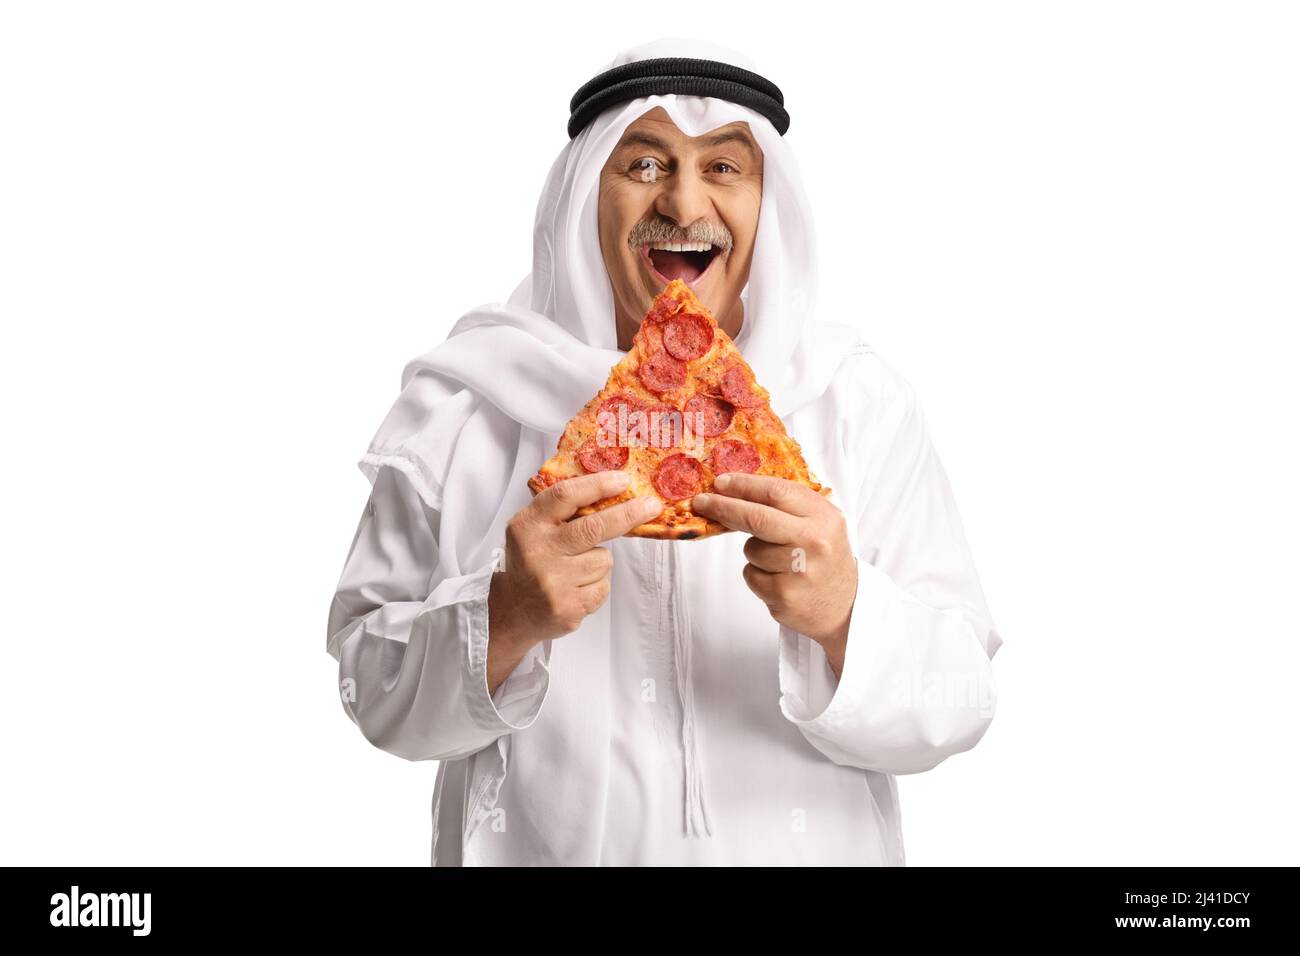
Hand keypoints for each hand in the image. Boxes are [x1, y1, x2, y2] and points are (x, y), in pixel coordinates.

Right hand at [486, 471, 660, 693]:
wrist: (514, 610)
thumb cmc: (532, 561)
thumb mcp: (533, 529)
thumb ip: (562, 511)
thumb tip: (614, 490)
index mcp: (528, 525)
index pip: (566, 496)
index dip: (598, 485)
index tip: (623, 479)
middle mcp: (539, 552)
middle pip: (594, 527)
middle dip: (628, 514)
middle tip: (651, 506)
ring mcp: (553, 582)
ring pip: (604, 559)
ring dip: (599, 561)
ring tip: (576, 570)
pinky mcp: (568, 607)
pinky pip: (603, 586)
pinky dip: (597, 585)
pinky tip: (576, 588)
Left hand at [692, 473, 858, 677]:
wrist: (845, 606)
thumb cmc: (824, 558)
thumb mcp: (821, 523)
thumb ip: (788, 505)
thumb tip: (735, 489)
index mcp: (825, 517)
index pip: (777, 492)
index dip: (744, 485)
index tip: (721, 482)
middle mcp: (815, 542)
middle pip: (758, 518)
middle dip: (725, 507)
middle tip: (703, 501)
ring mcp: (800, 571)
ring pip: (751, 549)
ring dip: (753, 551)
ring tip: (778, 561)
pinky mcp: (785, 596)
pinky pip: (750, 575)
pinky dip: (756, 575)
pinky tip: (779, 579)